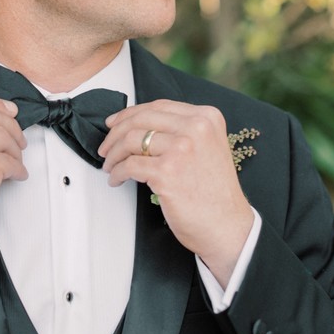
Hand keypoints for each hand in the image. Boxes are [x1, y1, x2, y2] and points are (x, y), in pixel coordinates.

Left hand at [99, 100, 253, 287]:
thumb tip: (139, 125)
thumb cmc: (214, 193)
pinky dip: (116, 172)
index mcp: (207, 117)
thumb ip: (182, 131)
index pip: (158, 106)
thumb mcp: (208, 147)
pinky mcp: (167, 172)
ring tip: (110, 166)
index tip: (115, 123)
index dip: (130, 114)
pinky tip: (116, 179)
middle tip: (106, 147)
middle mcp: (196, 128)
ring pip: (131, 140)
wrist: (227, 227)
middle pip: (141, 119)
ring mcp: (181, 149)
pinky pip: (129, 165)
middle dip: (116, 133)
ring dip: (114, 154)